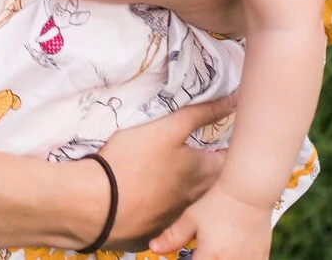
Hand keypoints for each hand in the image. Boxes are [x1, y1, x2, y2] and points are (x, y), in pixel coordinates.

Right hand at [96, 96, 233, 249]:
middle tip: (201, 155)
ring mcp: (174, 219)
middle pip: (212, 185)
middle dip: (210, 170)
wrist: (98, 204)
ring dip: (186, 189)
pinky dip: (162, 205)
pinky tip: (148, 197)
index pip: (229, 161)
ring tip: (172, 174)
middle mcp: (194, 200)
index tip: (223, 141)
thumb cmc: (133, 161)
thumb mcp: (167, 129)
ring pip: (189, 202)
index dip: (228, 149)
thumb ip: (200, 114)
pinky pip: (165, 217)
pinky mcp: (153, 230)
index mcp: (201, 174)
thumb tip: (233, 101)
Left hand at [150, 184, 271, 259]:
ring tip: (215, 252)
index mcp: (210, 257)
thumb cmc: (218, 202)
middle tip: (200, 253)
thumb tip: (153, 248)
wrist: (249, 191)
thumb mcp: (191, 218)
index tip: (185, 257)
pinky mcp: (261, 257)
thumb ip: (172, 236)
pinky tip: (234, 252)